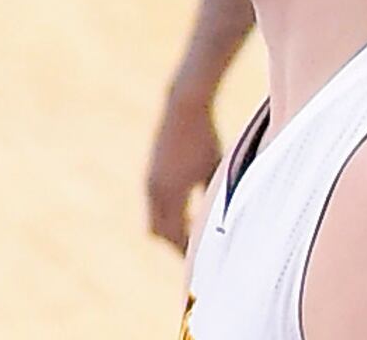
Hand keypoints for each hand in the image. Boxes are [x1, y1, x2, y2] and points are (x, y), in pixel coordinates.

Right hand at [145, 96, 221, 251]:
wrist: (182, 106)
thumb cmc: (204, 137)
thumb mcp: (213, 172)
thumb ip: (211, 200)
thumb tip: (216, 225)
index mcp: (170, 191)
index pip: (175, 235)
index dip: (188, 250)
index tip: (205, 259)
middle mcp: (154, 189)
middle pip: (158, 231)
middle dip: (176, 243)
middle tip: (198, 252)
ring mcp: (150, 180)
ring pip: (154, 219)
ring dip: (170, 228)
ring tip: (193, 233)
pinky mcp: (151, 172)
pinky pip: (155, 204)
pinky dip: (168, 213)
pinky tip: (187, 209)